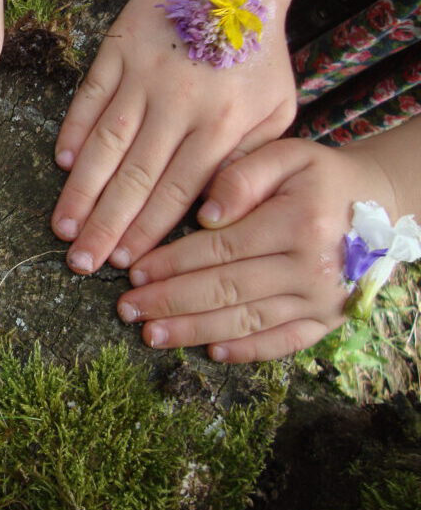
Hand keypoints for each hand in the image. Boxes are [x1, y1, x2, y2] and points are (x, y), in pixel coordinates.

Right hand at [52, 0, 297, 273]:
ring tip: (62, 226)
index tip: (123, 263)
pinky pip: (90, 97)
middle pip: (135, 177)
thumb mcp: (276, 110)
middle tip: (80, 261)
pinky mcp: (118, 51)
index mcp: (222, 125)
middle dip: (105, 225)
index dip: (147, 231)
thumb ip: (249, 161)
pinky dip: (73, 131)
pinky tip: (62, 165)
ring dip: (81, 190)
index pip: (177, 191)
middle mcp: (179, 104)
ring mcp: (144, 76)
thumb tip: (212, 212)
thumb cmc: (256, 57)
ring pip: (106, 144)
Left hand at [118, 138, 396, 361]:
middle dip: (170, 303)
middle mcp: (310, 268)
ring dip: (194, 332)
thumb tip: (206, 214)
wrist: (382, 205)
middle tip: (127, 310)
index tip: (134, 272)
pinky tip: (210, 354)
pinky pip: (282, 343)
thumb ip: (243, 176)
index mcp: (296, 223)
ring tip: (151, 335)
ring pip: (246, 321)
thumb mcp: (287, 155)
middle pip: (225, 290)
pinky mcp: (328, 321)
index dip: (172, 264)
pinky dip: (246, 351)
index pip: (219, 249)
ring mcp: (321, 300)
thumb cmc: (320, 177)